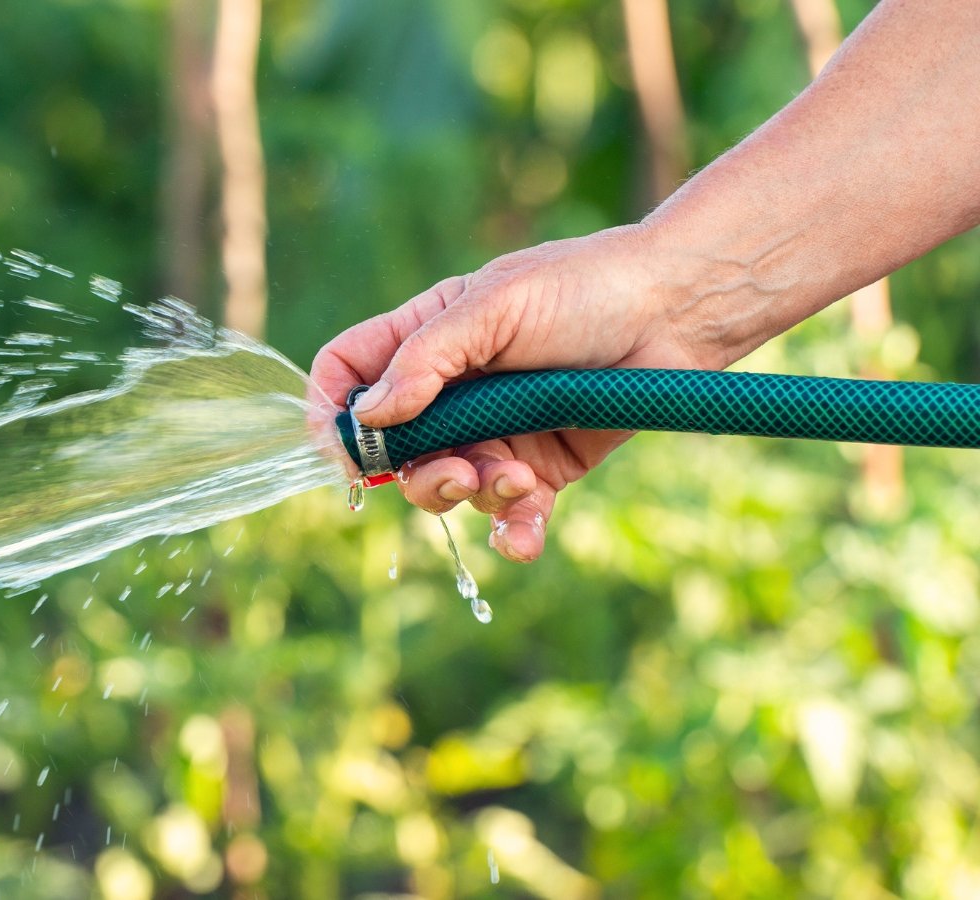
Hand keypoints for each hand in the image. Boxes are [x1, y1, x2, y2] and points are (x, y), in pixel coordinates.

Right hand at [309, 224, 721, 561]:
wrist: (677, 311)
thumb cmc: (583, 288)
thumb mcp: (494, 307)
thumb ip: (427, 360)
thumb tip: (372, 416)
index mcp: (427, 338)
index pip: (349, 374)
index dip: (333, 412)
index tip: (345, 450)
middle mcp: (453, 392)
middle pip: (395, 453)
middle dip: (416, 475)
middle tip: (457, 473)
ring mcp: (496, 433)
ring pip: (450, 488)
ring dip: (475, 494)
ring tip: (519, 479)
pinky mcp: (544, 468)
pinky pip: (511, 516)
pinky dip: (513, 534)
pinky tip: (525, 539)